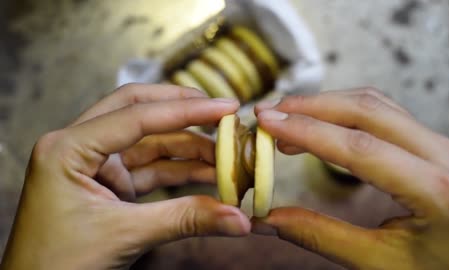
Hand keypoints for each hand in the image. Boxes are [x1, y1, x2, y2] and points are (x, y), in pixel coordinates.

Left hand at [0, 84, 249, 269]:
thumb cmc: (58, 265)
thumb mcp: (125, 236)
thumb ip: (186, 220)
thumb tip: (239, 218)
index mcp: (67, 148)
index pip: (136, 115)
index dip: (187, 110)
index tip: (227, 107)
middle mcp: (78, 147)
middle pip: (138, 110)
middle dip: (182, 109)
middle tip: (222, 111)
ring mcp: (94, 165)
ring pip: (149, 141)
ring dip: (188, 146)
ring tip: (226, 153)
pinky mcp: (108, 184)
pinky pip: (150, 168)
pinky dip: (179, 170)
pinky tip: (208, 173)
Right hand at [253, 88, 448, 269]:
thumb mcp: (378, 264)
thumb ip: (319, 236)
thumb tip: (267, 218)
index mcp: (438, 191)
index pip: (359, 147)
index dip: (306, 131)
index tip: (268, 123)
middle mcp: (447, 156)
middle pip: (366, 111)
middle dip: (310, 107)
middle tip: (269, 114)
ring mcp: (445, 145)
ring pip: (376, 104)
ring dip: (325, 104)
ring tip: (285, 116)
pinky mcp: (436, 143)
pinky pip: (386, 113)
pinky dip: (345, 110)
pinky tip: (319, 119)